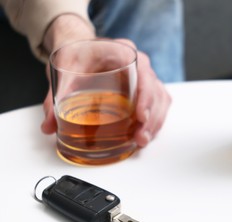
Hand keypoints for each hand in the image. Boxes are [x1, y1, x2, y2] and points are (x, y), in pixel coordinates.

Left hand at [41, 16, 171, 147]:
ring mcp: (144, 77)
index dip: (146, 96)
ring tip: (142, 141)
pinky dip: (154, 121)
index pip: (143, 73)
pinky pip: (158, 104)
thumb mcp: (64, 70)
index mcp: (123, 51)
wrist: (81, 48)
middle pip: (155, 91)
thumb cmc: (78, 54)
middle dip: (151, 118)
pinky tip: (145, 135)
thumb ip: (55, 97)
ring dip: (155, 123)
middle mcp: (139, 63)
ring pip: (160, 100)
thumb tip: (49, 127)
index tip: (140, 116)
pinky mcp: (144, 89)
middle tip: (141, 137)